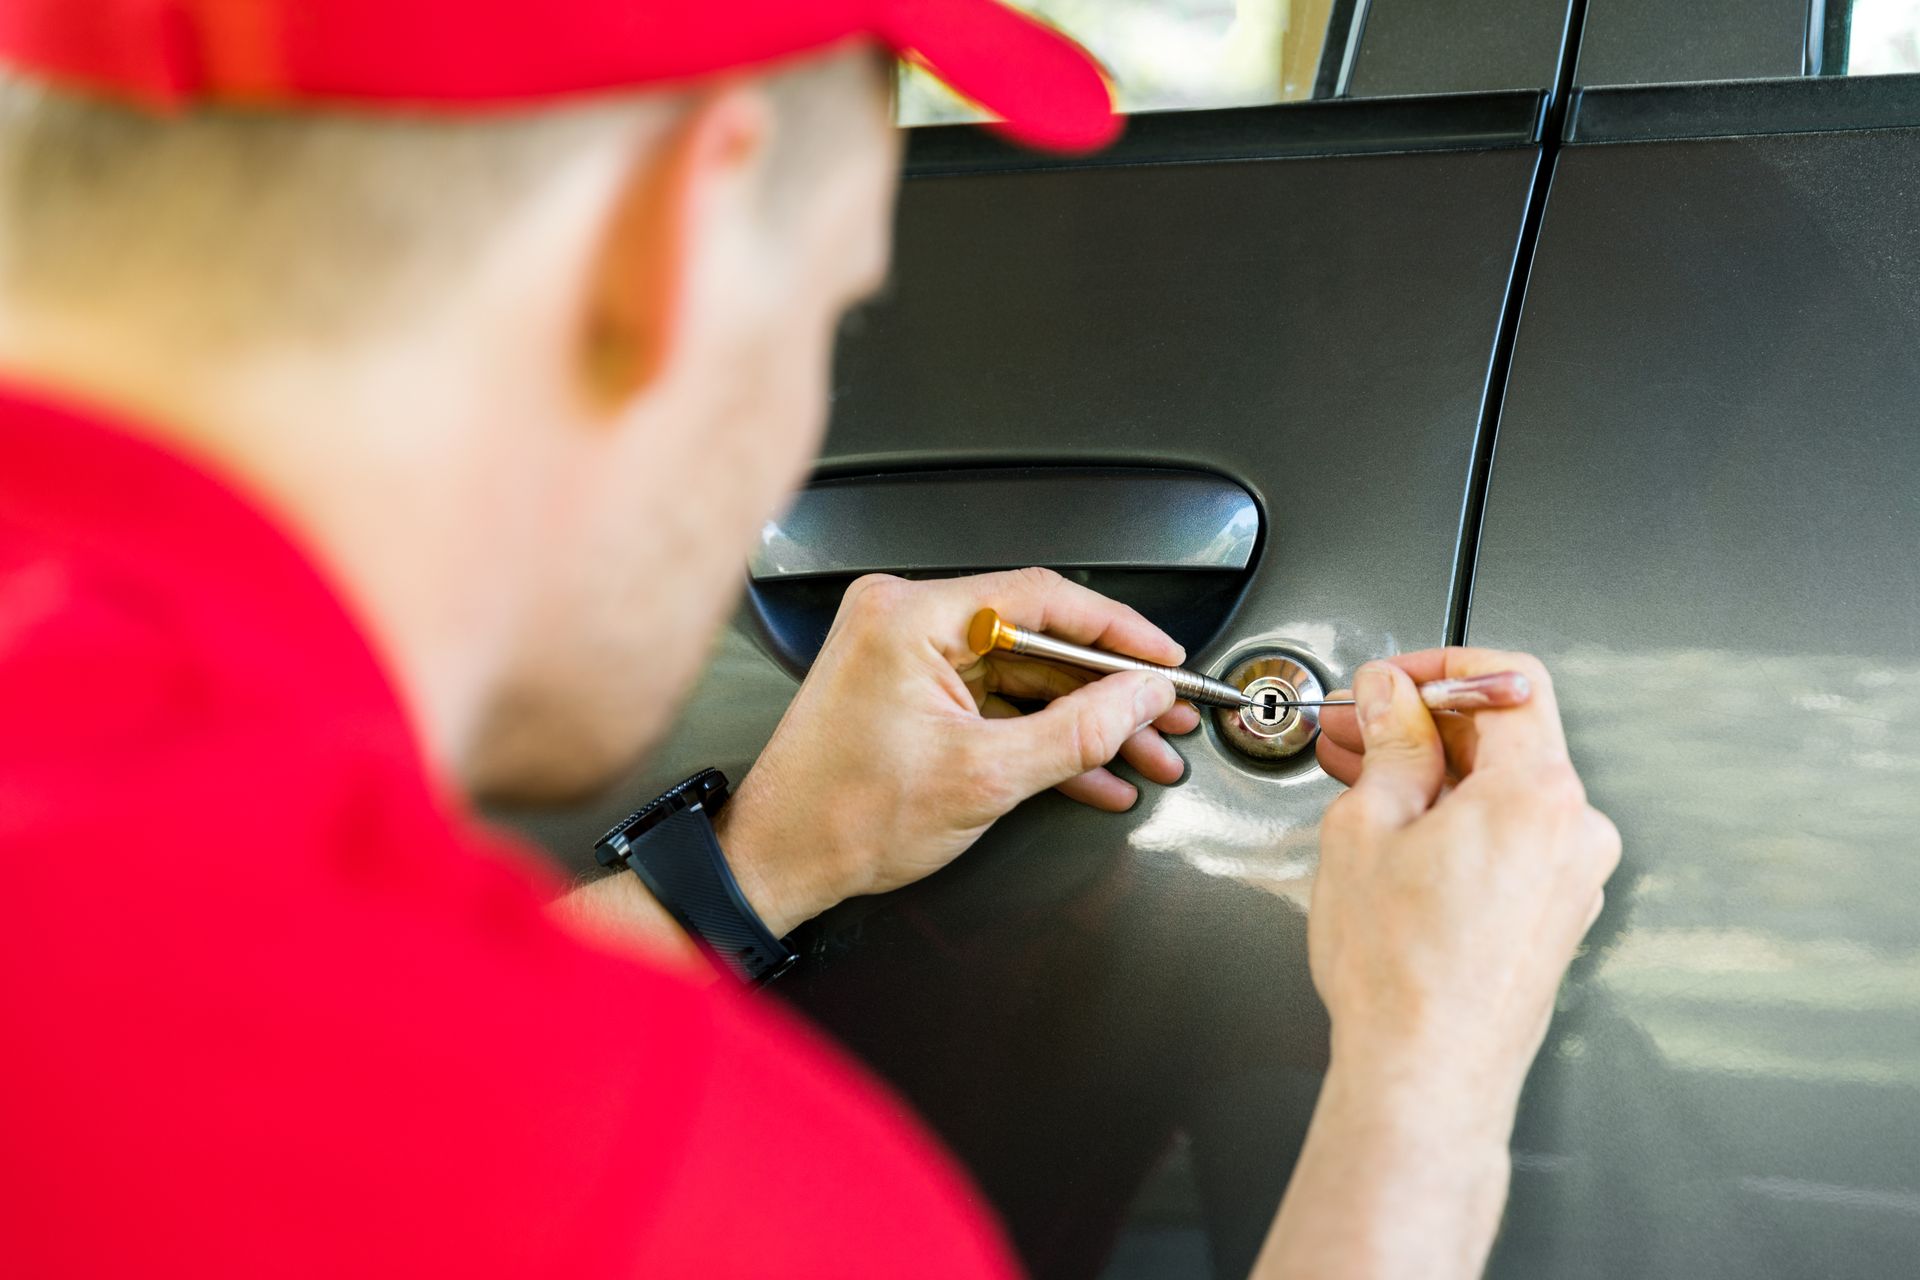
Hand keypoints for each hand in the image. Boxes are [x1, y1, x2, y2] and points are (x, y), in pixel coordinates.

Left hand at [716, 568, 1200, 934]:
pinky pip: (995, 701)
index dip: (1118, 632)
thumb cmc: (842, 816)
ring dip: (1084, 720)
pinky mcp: (910, 692)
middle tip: (1166, 715)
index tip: (1164, 660)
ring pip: (1024, 675)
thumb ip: (1077, 731)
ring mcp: (906, 655)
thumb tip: (1140, 698)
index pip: (1043, 598)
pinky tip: (1093, 770)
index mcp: (911, 616)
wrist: (779, 862)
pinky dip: (1042, 735)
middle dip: (1110, 689)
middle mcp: (904, 620)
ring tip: (1144, 753)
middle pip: (1039, 638)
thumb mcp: (984, 777)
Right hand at [1309, 649, 1619, 1110]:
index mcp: (1539, 793)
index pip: (1511, 680)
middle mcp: (1577, 831)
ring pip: (1505, 789)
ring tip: (1362, 780)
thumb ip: (1388, 742)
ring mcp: (1575, 876)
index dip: (1441, 668)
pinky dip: (1459, 818)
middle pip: (1508, 734)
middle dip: (1425, 723)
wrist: (1426, 1074)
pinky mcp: (1559, 911)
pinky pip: (1513, 836)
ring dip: (1436, 773)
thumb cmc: (1401, 973)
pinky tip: (1400, 832)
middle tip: (1358, 728)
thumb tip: (1390, 696)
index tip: (1393, 679)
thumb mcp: (1366, 826)